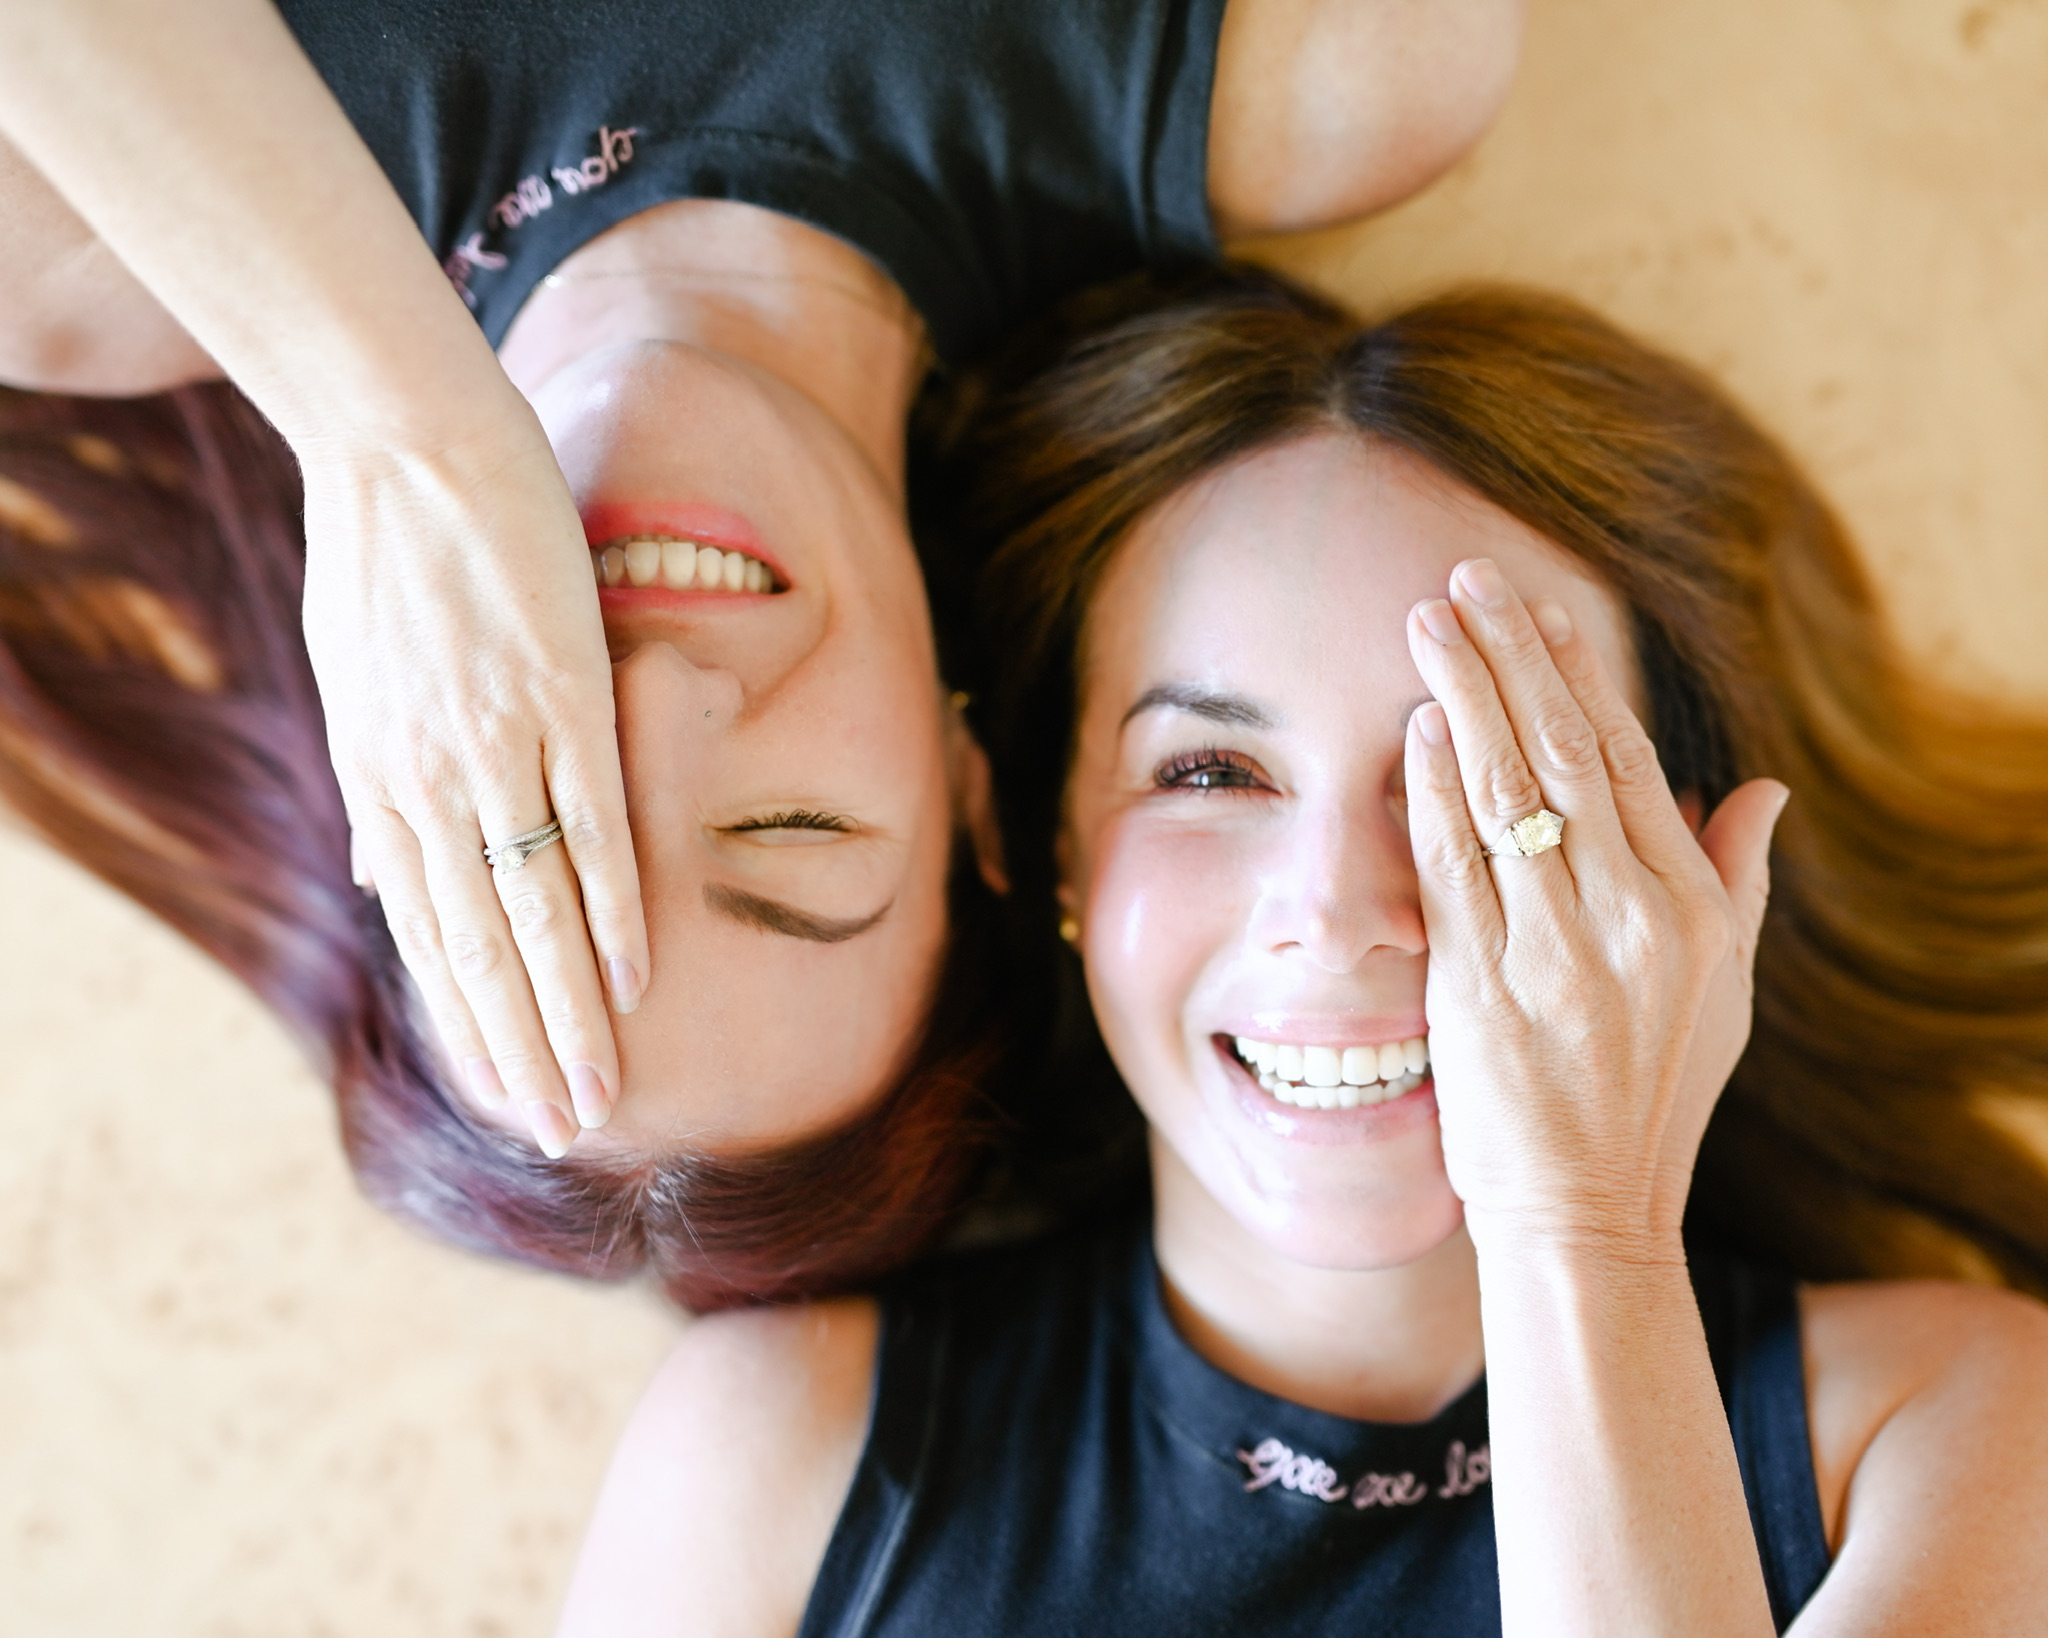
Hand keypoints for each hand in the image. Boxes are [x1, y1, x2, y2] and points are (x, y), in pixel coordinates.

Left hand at [299, 409, 647, 1156]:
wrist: (396, 433)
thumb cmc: (381, 549)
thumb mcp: (349, 680)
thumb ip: (373, 785)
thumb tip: (367, 867)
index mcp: (377, 783)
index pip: (427, 935)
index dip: (467, 1023)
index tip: (502, 1093)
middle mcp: (424, 782)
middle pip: (477, 948)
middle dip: (518, 1050)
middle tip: (556, 1133)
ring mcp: (491, 741)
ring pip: (531, 909)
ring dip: (565, 1014)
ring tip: (596, 1095)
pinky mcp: (557, 694)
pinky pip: (588, 823)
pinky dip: (609, 906)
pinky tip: (631, 976)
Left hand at [1402, 558, 1787, 1253]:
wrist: (1587, 1212)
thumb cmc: (1651, 1096)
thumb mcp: (1723, 992)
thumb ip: (1734, 880)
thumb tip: (1762, 788)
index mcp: (1688, 911)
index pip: (1627, 761)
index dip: (1581, 676)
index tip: (1543, 610)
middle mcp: (1627, 922)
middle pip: (1562, 756)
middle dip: (1513, 656)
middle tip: (1469, 580)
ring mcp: (1551, 956)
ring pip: (1505, 798)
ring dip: (1463, 698)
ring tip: (1427, 624)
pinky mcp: (1478, 993)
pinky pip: (1454, 872)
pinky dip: (1433, 795)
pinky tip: (1416, 730)